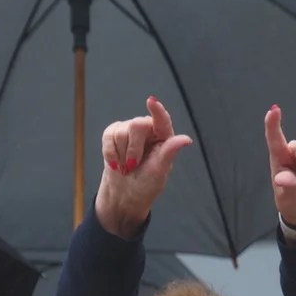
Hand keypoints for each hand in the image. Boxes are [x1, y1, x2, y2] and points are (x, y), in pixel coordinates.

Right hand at [93, 96, 192, 238]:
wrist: (124, 194)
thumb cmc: (146, 184)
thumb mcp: (159, 171)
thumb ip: (169, 152)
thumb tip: (186, 139)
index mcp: (164, 136)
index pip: (162, 119)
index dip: (157, 110)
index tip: (151, 101)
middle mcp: (148, 129)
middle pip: (136, 125)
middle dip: (132, 149)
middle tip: (133, 166)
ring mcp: (130, 130)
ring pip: (120, 132)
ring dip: (121, 155)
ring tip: (126, 167)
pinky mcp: (113, 134)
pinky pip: (108, 136)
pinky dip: (110, 153)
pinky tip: (115, 164)